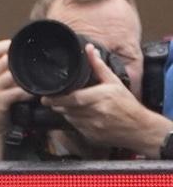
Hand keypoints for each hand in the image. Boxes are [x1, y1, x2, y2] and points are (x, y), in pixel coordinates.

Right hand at [0, 40, 33, 160]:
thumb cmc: (0, 109)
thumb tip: (33, 68)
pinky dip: (27, 92)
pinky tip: (36, 94)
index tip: (26, 46)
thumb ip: (12, 77)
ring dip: (28, 76)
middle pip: (4, 58)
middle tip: (40, 60)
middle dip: (22, 58)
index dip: (9, 44)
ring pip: (11, 74)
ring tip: (42, 77)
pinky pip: (15, 92)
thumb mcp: (1, 89)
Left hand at [43, 45, 169, 154]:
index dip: (57, 99)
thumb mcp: (114, 82)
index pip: (72, 99)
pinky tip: (79, 116)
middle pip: (67, 109)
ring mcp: (94, 127)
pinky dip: (74, 122)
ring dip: (65, 112)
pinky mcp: (93, 136)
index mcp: (100, 97)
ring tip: (66, 106)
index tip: (46, 97)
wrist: (141, 129)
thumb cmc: (128, 105)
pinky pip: (77, 128)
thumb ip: (99, 66)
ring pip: (70, 119)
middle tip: (51, 100)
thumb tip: (90, 49)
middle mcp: (96, 113)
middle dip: (57, 105)